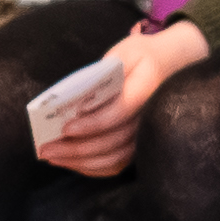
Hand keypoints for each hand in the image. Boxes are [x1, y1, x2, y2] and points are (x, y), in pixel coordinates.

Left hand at [37, 15, 206, 177]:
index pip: (120, 112)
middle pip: (113, 141)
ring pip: (114, 158)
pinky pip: (117, 164)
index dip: (93, 123)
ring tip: (52, 157)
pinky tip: (70, 163)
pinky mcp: (141, 146)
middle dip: (76, 148)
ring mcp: (147, 135)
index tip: (66, 128)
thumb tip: (74, 98)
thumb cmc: (143, 57)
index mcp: (147, 88)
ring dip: (80, 162)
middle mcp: (150, 117)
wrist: (174, 66)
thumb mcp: (125, 52)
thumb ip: (102, 72)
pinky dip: (92, 168)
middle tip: (45, 149)